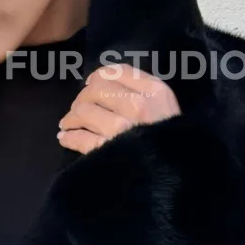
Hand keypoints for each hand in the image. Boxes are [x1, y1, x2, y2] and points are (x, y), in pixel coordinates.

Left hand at [57, 64, 180, 154]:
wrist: (180, 172)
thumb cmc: (173, 138)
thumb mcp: (166, 105)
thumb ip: (141, 88)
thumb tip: (101, 79)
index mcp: (153, 91)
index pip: (114, 72)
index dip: (97, 77)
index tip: (90, 85)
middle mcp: (137, 106)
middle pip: (95, 89)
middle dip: (82, 97)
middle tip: (79, 107)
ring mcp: (121, 129)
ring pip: (83, 112)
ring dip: (71, 118)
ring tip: (68, 123)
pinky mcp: (108, 150)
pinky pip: (80, 138)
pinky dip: (69, 137)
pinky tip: (65, 138)